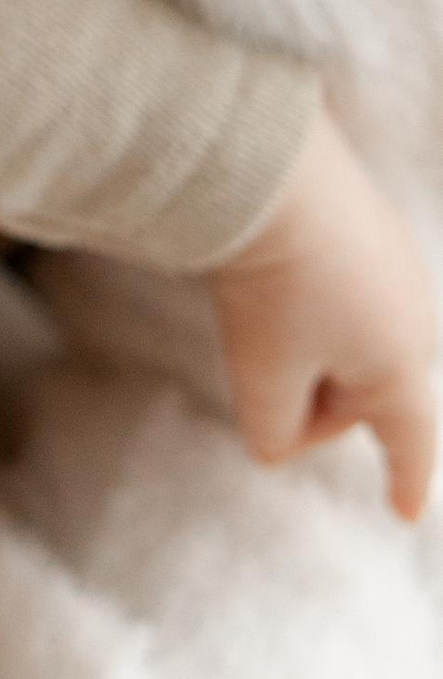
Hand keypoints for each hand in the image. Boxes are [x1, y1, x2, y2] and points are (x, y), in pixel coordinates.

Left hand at [210, 101, 435, 517]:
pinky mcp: (370, 223)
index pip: (409, 442)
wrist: (270, 166)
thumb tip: (276, 441)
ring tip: (263, 306)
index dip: (404, 480)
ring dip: (305, 345)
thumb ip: (274, 427)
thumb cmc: (273, 283)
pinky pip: (340, 288)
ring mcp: (399, 265)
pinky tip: (274, 267)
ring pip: (348, 337)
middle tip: (263, 372)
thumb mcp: (262, 375)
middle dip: (314, 398)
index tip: (404, 512)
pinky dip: (305, 299)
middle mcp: (416, 319)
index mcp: (402, 369)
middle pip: (364, 391)